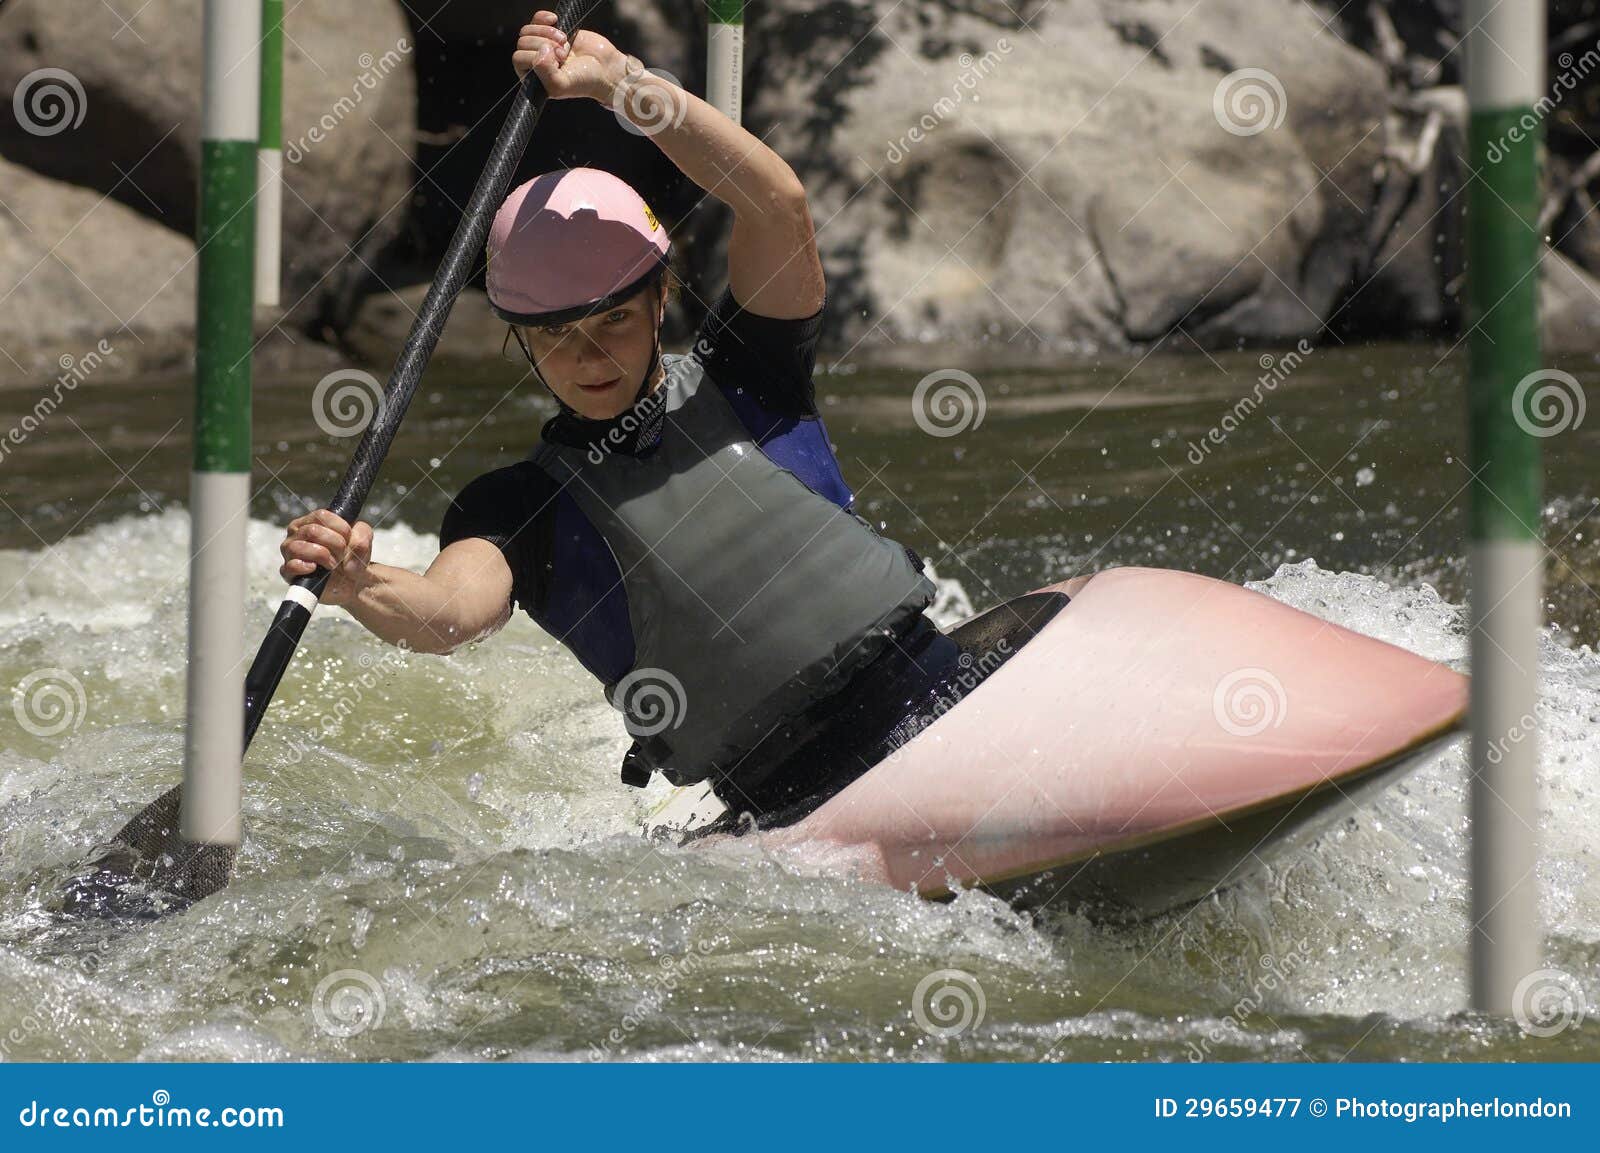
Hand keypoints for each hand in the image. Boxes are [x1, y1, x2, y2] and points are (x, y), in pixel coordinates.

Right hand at [279, 509, 373, 606]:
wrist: (352, 582)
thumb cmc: (352, 557)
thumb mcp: (363, 541)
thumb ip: (362, 535)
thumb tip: (349, 550)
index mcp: (312, 521)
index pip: (321, 515)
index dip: (340, 528)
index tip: (349, 539)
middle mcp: (297, 533)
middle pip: (312, 530)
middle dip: (335, 544)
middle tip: (342, 554)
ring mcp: (290, 552)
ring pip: (299, 547)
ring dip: (323, 556)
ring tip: (333, 564)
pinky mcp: (288, 571)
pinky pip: (290, 566)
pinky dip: (305, 567)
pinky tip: (316, 569)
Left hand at [513, 10, 631, 103]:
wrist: (605, 68)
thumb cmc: (584, 81)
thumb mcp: (561, 85)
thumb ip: (544, 73)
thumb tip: (540, 51)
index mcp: (532, 78)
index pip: (519, 58)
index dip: (538, 56)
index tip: (558, 61)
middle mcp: (533, 62)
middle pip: (523, 42)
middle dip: (545, 44)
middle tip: (564, 54)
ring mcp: (541, 45)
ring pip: (528, 30)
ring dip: (547, 32)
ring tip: (564, 42)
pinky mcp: (550, 31)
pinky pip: (536, 19)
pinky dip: (544, 18)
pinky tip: (555, 21)